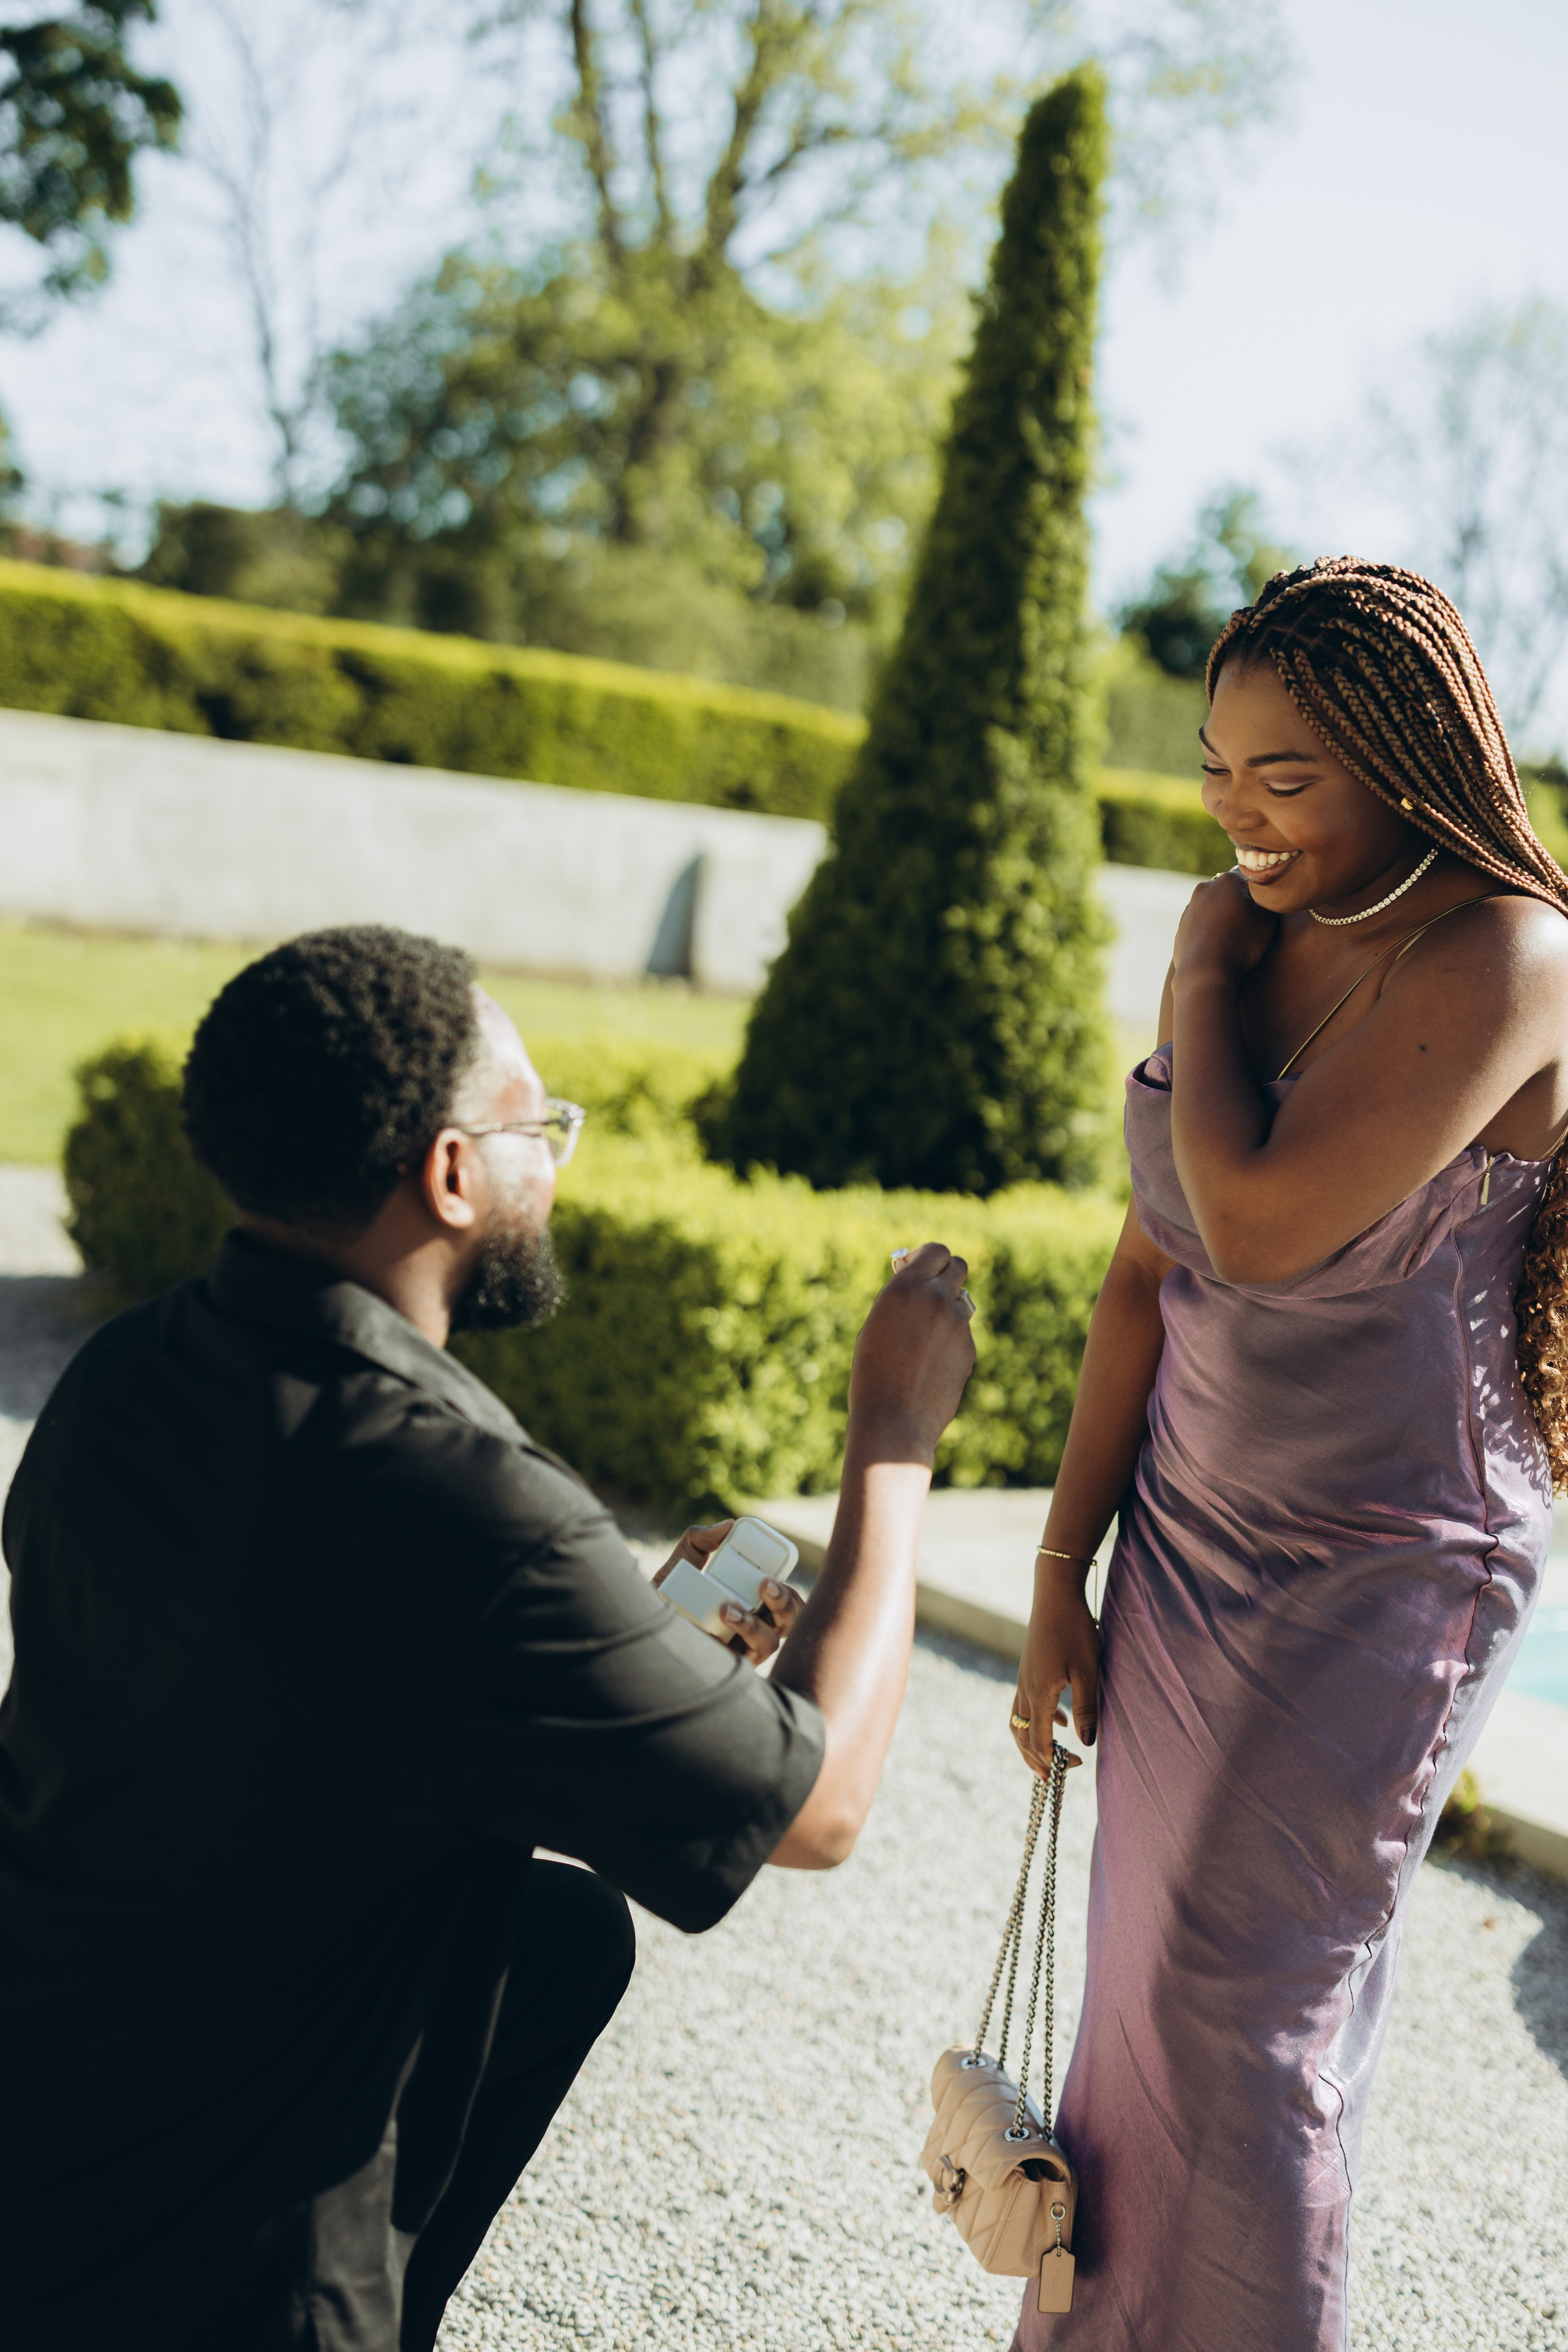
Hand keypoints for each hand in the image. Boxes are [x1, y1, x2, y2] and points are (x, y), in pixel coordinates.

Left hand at [652, 1521, 804, 1666]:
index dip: (786, 1587)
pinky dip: (745, 1635)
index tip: (770, 1571)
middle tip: (765, 1585)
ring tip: (729, 1608)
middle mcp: (753, 1626)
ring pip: (775, 1640)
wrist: (641, 1630)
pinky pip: (752, 1656)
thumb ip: (699, 1540)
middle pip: (790, 1619)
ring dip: (759, 1622)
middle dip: (787, 1602)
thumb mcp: (680, 1564)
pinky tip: (726, 1618)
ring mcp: (743, 1649)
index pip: (782, 1596)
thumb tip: (727, 1525)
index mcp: (750, 1603)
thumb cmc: (664, 1599)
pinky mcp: (732, 1667)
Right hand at [848, 1243, 976, 1462]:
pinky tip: (929, 1367)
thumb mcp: (877, 1325)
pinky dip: (950, 1342)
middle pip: (958, 1266)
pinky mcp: (970, 1348)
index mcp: (906, 1287)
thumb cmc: (872, 1373)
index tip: (919, 1267)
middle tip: (931, 1290)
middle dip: (947, 1274)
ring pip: (960, 1303)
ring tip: (920, 1343)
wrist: (894, 1419)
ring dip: (946, 1311)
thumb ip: (902, 1299)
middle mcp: (936, 1299)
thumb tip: (921, 1283)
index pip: (937, 1250)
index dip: (929, 1257)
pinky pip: (961, 1334)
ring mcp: (958, 1324)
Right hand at [1011, 1565, 1099, 1773]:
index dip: (1055, 1760)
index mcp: (1039, 1694)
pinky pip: (1024, 1704)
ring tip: (1048, 1757)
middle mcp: (1025, 1689)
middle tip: (1052, 1778)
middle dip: (1035, 1760)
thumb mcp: (1088, 1671)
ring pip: (1019, 1722)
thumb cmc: (1075, 1629)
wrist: (1054, 1593)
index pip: (1041, 1741)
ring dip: (1031, 1742)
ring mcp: (1023, 1678)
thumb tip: (1086, 1743)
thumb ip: (1087, 1709)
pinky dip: (1037, 1720)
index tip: (1075, 1767)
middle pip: (1022, 1736)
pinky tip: (1061, 1720)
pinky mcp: (1027, 1669)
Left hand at [1172, 868, 1276, 986]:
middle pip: (1229, 890)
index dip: (1260, 892)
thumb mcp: (1267, 917)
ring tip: (1235, 937)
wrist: (1206, 972)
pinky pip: (1201, 924)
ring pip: (1213, 907)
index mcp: (1227, 880)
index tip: (1265, 908)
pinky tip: (1220, 945)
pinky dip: (1210, 930)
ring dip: (1224, 916)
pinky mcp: (1182, 928)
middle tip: (1251, 923)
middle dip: (1240, 901)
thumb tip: (1264, 891)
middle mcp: (1205, 889)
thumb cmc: (1242, 943)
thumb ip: (1267, 897)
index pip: (1250, 877)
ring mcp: (1190, 908)